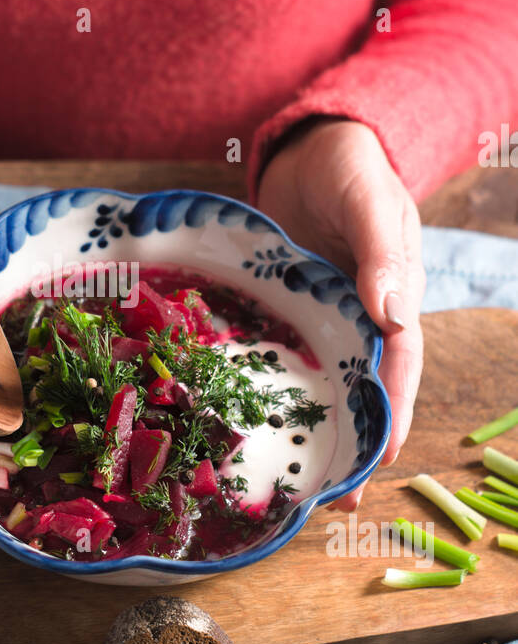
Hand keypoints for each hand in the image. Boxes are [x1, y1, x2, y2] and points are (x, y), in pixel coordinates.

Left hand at [257, 118, 424, 509]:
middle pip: (361, 386)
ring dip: (311, 426)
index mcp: (393, 294)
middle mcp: (359, 314)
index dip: (392, 411)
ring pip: (319, 379)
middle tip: (336, 498)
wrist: (309, 145)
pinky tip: (245, 417)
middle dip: (353, 441)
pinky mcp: (283, 308)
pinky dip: (269, 386)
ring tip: (296, 482)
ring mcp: (320, 315)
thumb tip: (391, 312)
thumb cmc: (350, 166)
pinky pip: (279, 353)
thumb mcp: (369, 202)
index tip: (380, 456)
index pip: (398, 362)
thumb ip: (380, 252)